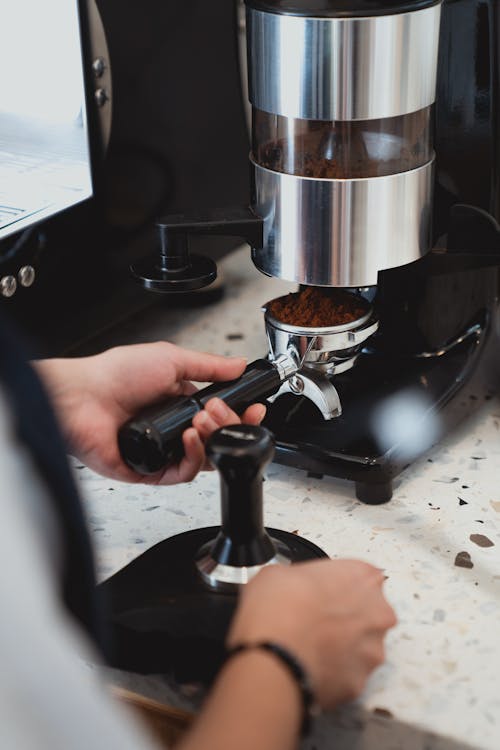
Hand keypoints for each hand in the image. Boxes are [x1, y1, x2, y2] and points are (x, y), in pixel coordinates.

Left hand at [34, 342, 265, 484]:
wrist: (81, 397)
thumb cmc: (114, 374)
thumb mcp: (170, 359)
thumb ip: (208, 365)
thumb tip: (239, 364)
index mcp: (180, 401)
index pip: (221, 414)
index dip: (241, 413)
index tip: (255, 408)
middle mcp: (173, 427)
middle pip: (218, 437)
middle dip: (227, 424)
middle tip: (218, 411)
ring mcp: (163, 450)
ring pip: (205, 457)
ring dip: (211, 439)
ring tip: (201, 421)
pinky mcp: (150, 470)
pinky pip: (183, 474)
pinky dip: (193, 458)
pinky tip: (189, 439)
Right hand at [227, 559, 395, 708]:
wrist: (272, 657)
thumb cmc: (277, 611)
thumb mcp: (278, 573)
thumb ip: (299, 577)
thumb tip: (289, 584)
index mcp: (363, 577)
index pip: (359, 577)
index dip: (335, 585)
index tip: (320, 591)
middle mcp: (377, 613)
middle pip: (367, 612)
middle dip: (344, 617)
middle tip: (313, 619)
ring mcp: (372, 650)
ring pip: (360, 647)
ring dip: (341, 647)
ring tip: (308, 645)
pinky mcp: (360, 682)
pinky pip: (348, 675)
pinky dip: (332, 672)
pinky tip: (309, 664)